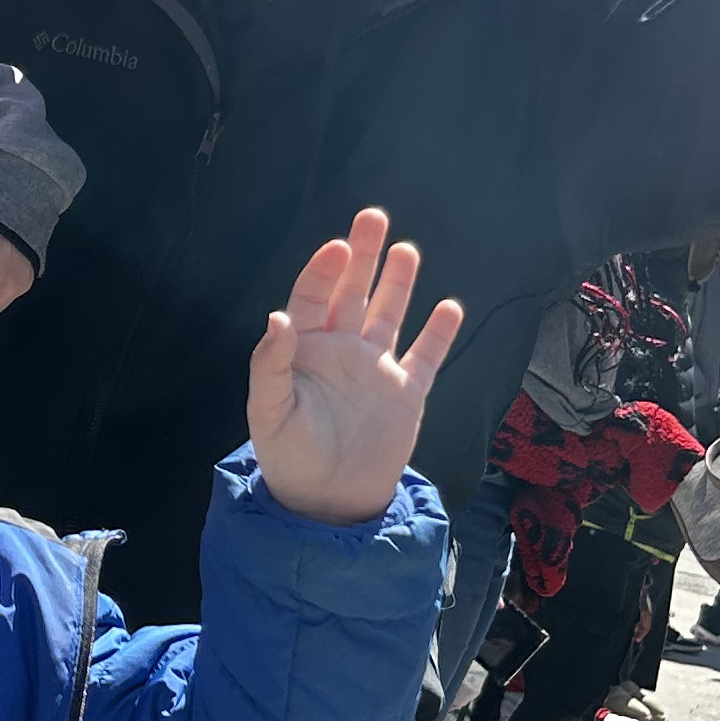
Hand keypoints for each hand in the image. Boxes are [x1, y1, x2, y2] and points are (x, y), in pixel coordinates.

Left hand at [247, 208, 461, 524]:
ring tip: (407, 249)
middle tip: (372, 217)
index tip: (337, 248)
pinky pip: (426, 357)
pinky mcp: (406, 394)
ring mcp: (375, 370)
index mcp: (304, 350)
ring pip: (389, 315)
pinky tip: (450, 306)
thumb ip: (270, 365)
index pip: (313, 297)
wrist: (328, 503)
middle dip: (362, 256)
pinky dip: (438, 333)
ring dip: (398, 283)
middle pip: (353, 293)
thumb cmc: (289, 457)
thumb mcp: (269, 413)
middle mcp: (340, 351)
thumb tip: (277, 318)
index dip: (324, 270)